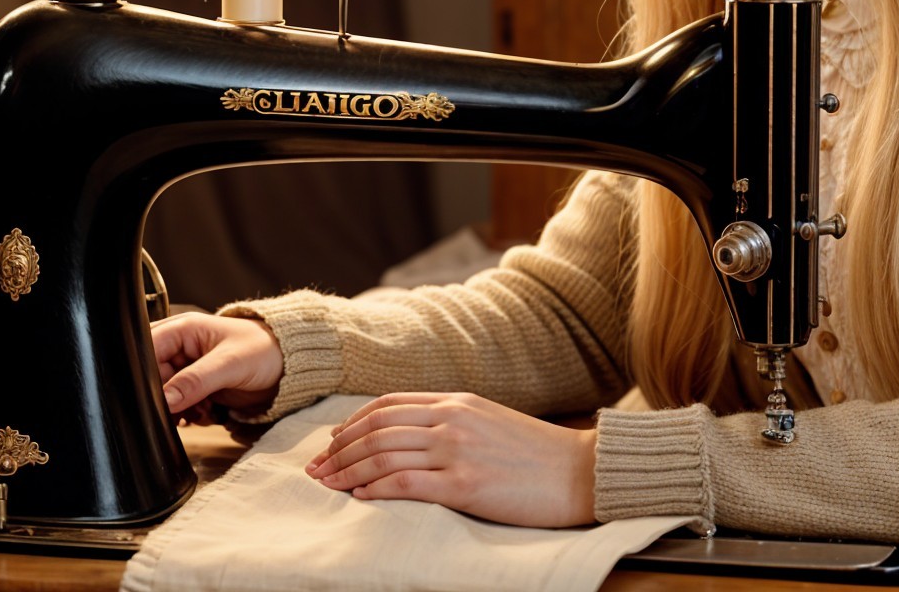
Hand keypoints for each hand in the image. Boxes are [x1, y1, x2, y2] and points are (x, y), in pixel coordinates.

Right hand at [151, 312, 281, 423]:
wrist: (287, 367)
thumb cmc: (264, 351)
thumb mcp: (229, 364)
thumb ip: (196, 380)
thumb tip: (165, 399)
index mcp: (183, 329)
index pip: (146, 349)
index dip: (145, 374)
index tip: (156, 397)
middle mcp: (180, 347)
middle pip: (151, 375)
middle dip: (164, 396)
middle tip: (180, 411)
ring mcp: (187, 368)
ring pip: (163, 393)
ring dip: (177, 408)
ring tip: (199, 411)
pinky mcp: (195, 386)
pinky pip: (178, 404)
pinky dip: (188, 413)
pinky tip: (205, 413)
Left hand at [304, 392, 596, 527]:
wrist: (582, 472)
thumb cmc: (539, 454)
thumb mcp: (490, 421)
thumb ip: (453, 421)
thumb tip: (414, 436)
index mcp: (457, 401)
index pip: (388, 405)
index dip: (352, 423)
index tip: (331, 442)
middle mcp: (452, 420)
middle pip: (377, 429)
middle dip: (339, 450)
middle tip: (315, 469)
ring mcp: (457, 450)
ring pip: (384, 455)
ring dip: (348, 470)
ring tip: (327, 485)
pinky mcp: (465, 484)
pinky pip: (407, 484)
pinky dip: (376, 489)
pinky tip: (359, 497)